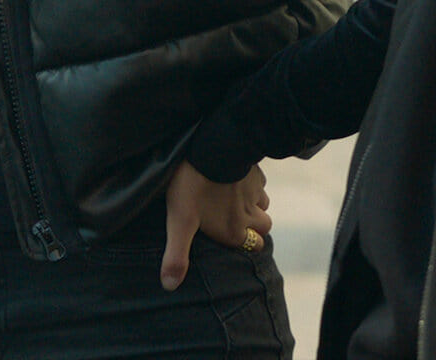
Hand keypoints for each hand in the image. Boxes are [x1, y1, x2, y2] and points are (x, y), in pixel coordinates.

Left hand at [160, 160, 271, 290]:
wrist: (212, 150)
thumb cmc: (194, 187)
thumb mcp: (180, 221)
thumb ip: (176, 254)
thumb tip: (170, 286)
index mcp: (235, 232)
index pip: (253, 247)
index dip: (245, 243)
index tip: (232, 238)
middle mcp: (251, 216)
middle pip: (264, 228)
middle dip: (255, 227)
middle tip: (237, 221)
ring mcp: (256, 193)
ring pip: (264, 205)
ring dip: (255, 205)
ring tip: (236, 201)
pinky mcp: (256, 173)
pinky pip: (260, 184)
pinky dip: (253, 185)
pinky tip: (238, 180)